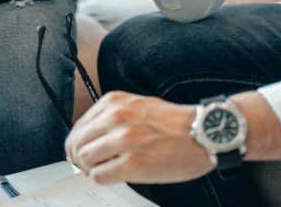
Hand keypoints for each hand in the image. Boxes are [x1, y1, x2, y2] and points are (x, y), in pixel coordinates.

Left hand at [64, 91, 212, 184]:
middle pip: (77, 143)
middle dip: (79, 158)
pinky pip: (100, 176)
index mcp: (115, 102)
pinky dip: (102, 178)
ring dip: (90, 169)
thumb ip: (113, 116)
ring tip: (103, 170)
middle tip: (87, 166)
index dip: (77, 143)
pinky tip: (113, 176)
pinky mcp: (133, 163)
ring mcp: (124, 140)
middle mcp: (116, 117)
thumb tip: (90, 135)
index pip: (79, 126)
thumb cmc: (175, 123)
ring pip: (85, 159)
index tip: (80, 152)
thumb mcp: (138, 105)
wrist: (203, 134)